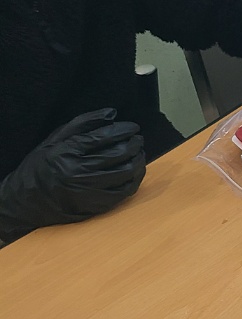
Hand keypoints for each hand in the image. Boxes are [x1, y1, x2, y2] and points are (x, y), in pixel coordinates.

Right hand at [0, 111, 145, 242]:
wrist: (26, 200)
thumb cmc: (42, 166)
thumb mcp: (55, 140)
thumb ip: (83, 123)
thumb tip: (112, 113)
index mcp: (67, 153)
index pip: (104, 137)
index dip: (123, 130)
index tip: (133, 127)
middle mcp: (78, 172)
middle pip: (119, 154)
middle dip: (134, 144)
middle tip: (138, 139)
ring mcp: (89, 191)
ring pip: (126, 172)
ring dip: (138, 160)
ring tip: (139, 153)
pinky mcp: (96, 205)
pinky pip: (125, 191)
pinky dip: (135, 178)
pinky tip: (136, 170)